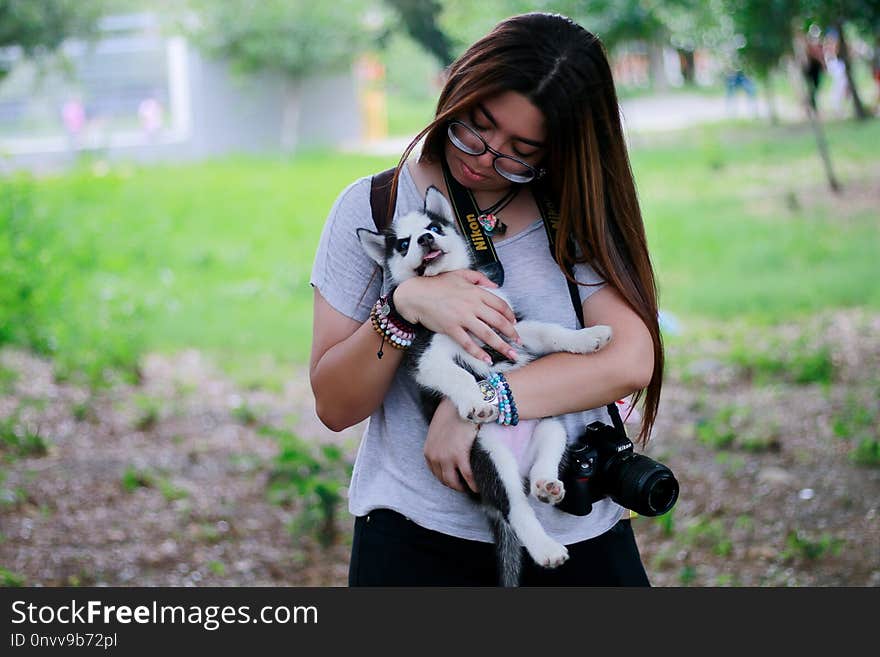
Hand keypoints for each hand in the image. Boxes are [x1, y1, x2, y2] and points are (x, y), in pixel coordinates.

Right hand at [393, 269, 520, 363]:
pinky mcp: (451, 328)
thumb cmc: (437, 284)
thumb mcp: (460, 274)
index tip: (515, 324)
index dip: (510, 316)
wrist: (415, 294)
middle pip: (498, 321)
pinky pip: (468, 343)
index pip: (500, 305)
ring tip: (511, 355)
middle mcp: (472, 305)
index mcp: (476, 292)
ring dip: (501, 346)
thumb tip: (495, 285)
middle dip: (512, 334)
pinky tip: (487, 360)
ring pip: (487, 334)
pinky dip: (478, 353)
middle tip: (519, 343)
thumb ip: (479, 278)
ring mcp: (462, 318)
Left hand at [424, 398, 479, 493]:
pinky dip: (474, 485)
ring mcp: (446, 458)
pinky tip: (478, 487)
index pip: (437, 473)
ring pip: (455, 482)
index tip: (457, 480)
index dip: (448, 479)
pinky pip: (468, 477)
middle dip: (456, 486)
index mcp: (429, 452)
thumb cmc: (453, 413)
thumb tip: (450, 452)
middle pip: (445, 480)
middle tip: (466, 487)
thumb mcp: (439, 430)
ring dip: (464, 488)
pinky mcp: (460, 456)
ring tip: (472, 488)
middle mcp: (435, 457)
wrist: (462, 403)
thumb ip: (441, 444)